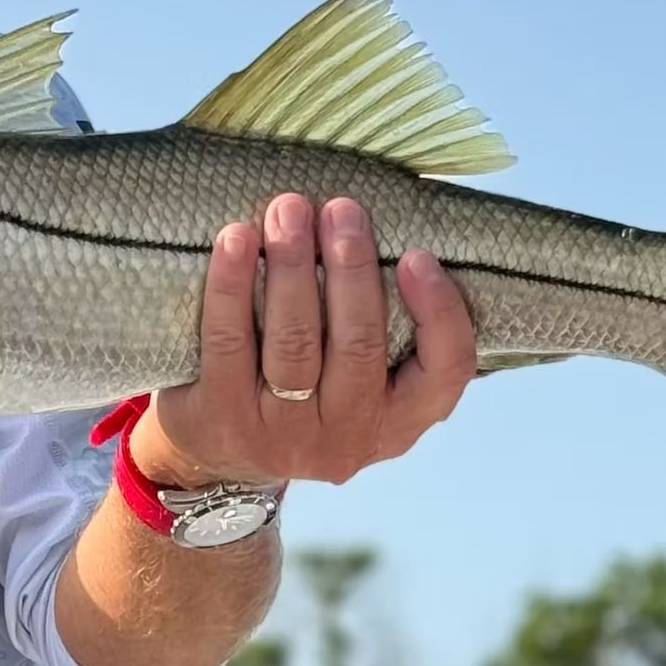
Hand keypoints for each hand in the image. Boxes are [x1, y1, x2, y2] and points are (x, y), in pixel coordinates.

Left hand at [133, 193, 476, 490]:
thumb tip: (380, 229)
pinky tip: (235, 240)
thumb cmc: (303, 392)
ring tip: (289, 211)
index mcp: (398, 420)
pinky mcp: (223, 418)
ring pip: (295, 342)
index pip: (445, 371)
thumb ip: (379, 327)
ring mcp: (282, 434)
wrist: (219, 457)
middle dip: (351, 268)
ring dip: (293, 267)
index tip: (417, 256)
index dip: (439, 313)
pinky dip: (232, 285)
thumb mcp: (358, 383)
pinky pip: (229, 342)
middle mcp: (347, 434)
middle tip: (342, 209)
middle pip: (358, 345)